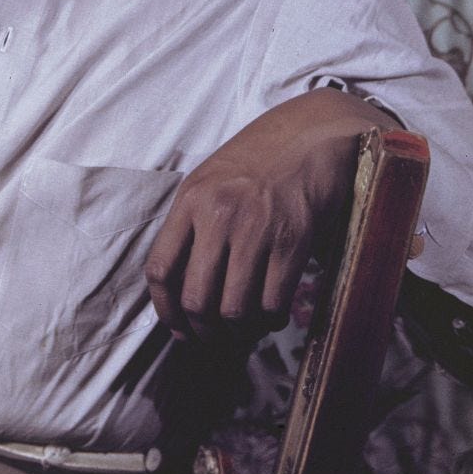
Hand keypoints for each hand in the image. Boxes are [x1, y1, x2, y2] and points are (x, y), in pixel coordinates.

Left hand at [144, 89, 396, 345]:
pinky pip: (272, 304)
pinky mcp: (292, 241)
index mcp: (191, 199)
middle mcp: (218, 214)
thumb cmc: (259, 161)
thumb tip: (180, 290)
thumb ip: (192, 225)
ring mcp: (255, 229)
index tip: (176, 328)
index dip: (165, 312)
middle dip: (202, 331)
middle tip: (212, 338)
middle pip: (195, 300)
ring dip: (237, 330)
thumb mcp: (211, 180)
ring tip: (243, 325)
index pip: (160, 270)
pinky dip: (270, 319)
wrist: (312, 135)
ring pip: (233, 310)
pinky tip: (271, 311)